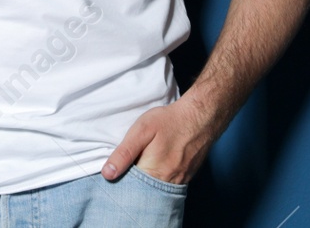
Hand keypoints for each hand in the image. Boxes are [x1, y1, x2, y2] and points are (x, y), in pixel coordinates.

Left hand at [101, 91, 219, 185]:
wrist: (200, 117)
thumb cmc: (169, 121)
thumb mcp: (141, 130)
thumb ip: (124, 153)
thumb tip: (108, 174)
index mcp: (153, 172)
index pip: (130, 188)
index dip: (121, 180)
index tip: (116, 173)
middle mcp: (167, 182)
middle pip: (144, 192)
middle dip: (134, 182)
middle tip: (130, 165)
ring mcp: (179, 181)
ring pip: (156, 189)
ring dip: (147, 181)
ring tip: (143, 163)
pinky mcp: (186, 177)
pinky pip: (168, 184)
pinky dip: (159, 178)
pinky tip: (156, 164)